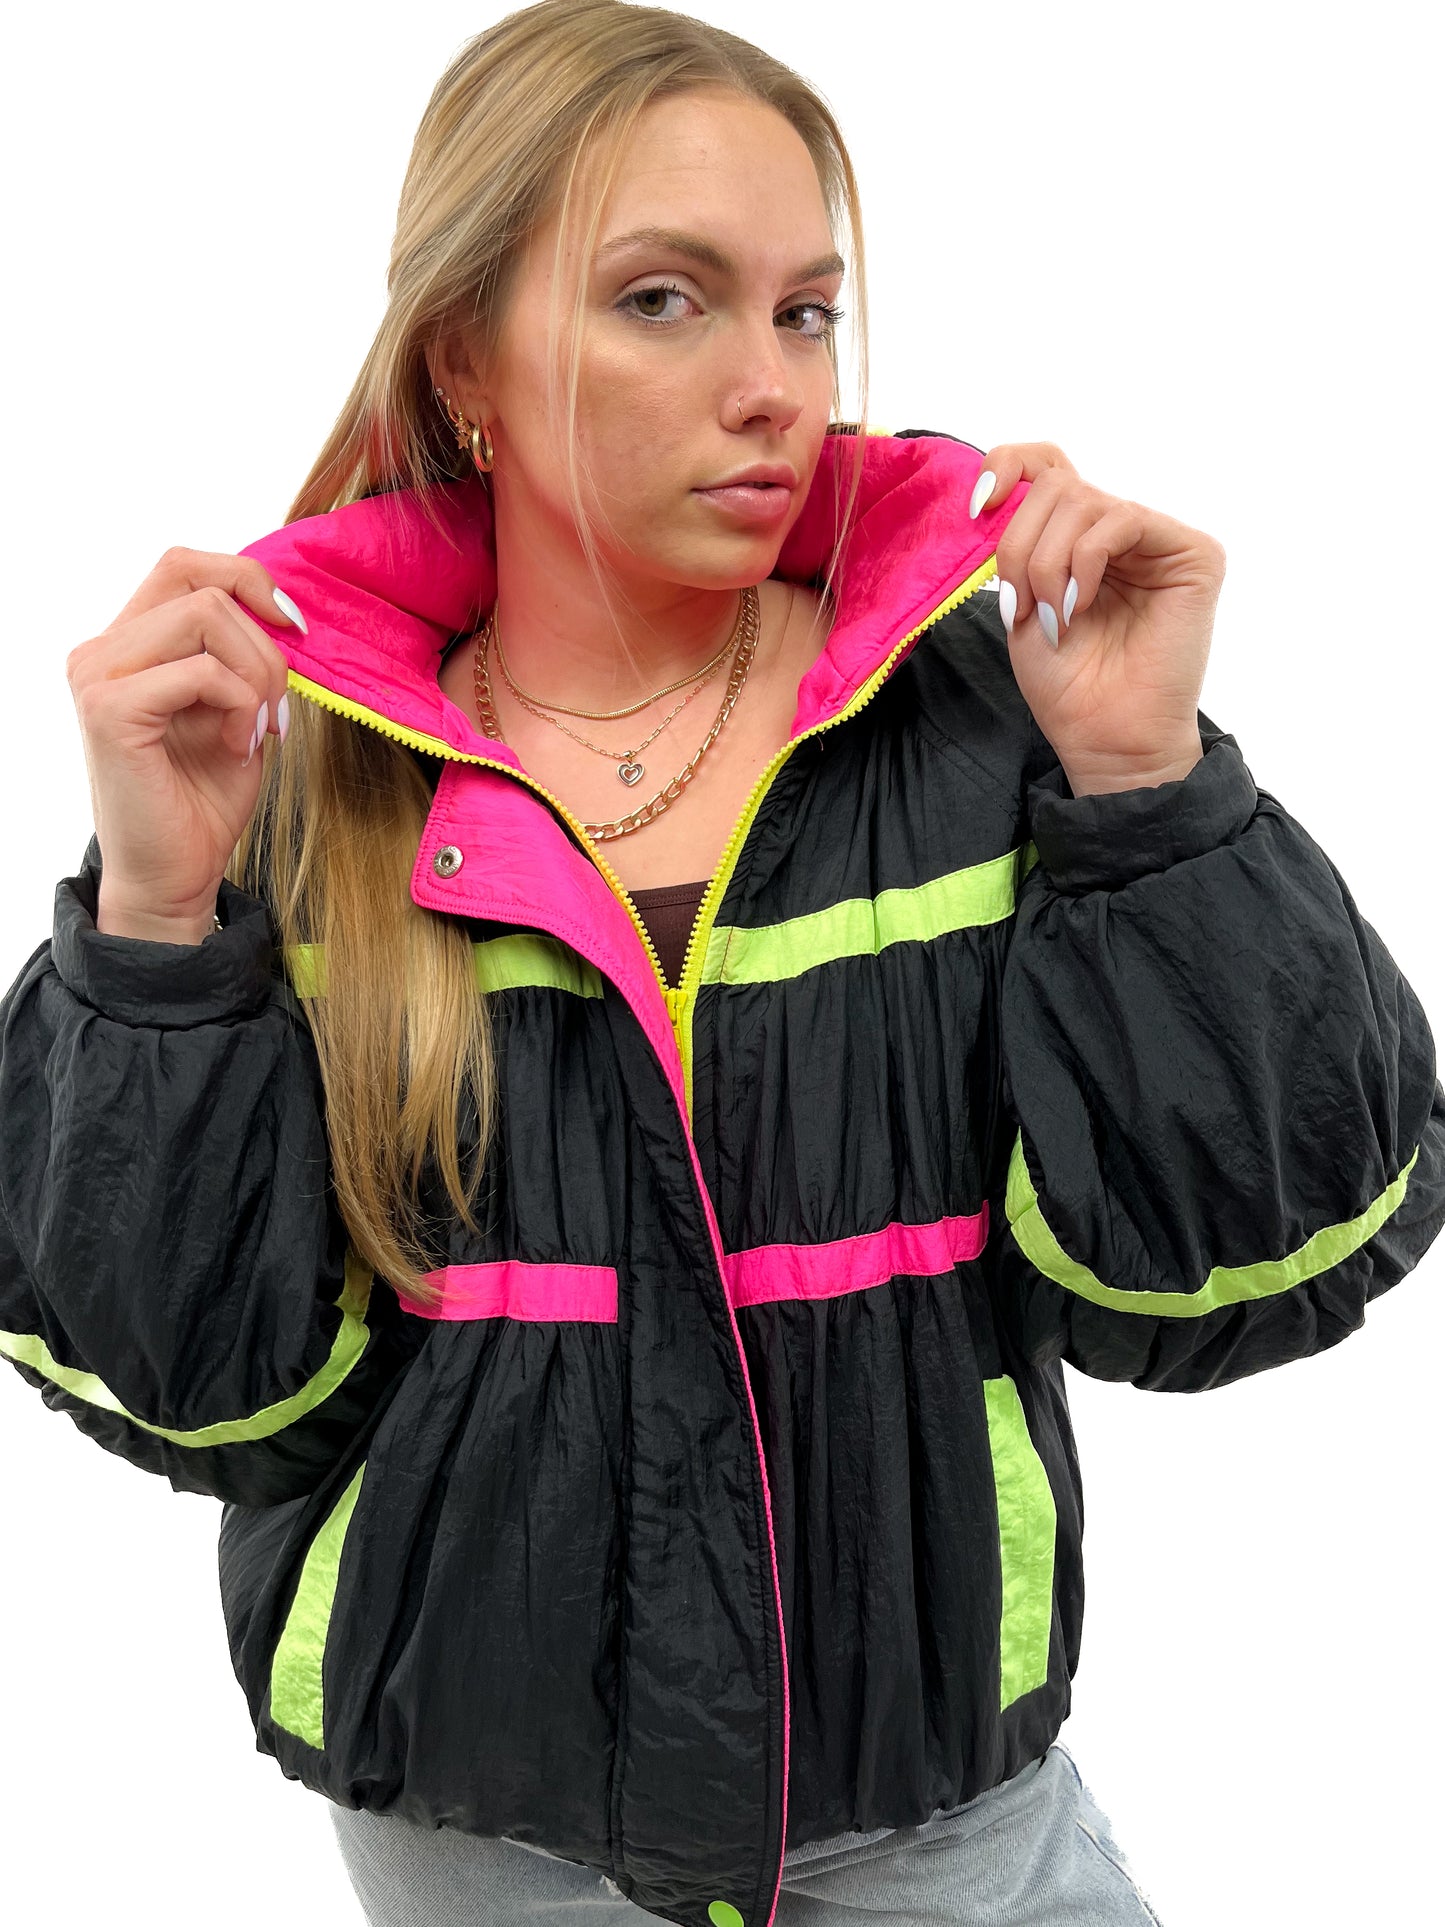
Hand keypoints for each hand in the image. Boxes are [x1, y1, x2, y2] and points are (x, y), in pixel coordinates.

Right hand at [66, 549, 301, 939]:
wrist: (176, 875)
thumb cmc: (203, 801)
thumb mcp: (237, 710)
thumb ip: (243, 656)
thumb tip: (282, 611)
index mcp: (127, 643)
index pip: (184, 565)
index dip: (247, 579)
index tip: (292, 628)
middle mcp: (101, 650)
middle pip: (200, 581)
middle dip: (263, 639)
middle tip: (277, 706)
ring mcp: (97, 676)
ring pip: (206, 614)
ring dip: (257, 672)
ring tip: (258, 728)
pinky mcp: (109, 709)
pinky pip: (202, 671)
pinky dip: (240, 705)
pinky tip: (238, 747)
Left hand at [969, 442, 1224, 793]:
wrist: (1106, 739)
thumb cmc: (1067, 684)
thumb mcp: (1021, 603)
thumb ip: (1015, 545)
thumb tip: (994, 496)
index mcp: (1078, 537)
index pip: (1046, 465)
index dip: (1007, 468)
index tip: (976, 510)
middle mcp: (1119, 530)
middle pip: (1055, 484)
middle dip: (1020, 546)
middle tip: (1021, 607)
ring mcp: (1158, 540)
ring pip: (1082, 500)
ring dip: (1048, 563)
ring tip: (1051, 618)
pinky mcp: (1193, 553)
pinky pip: (1122, 519)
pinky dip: (1086, 562)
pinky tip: (1081, 607)